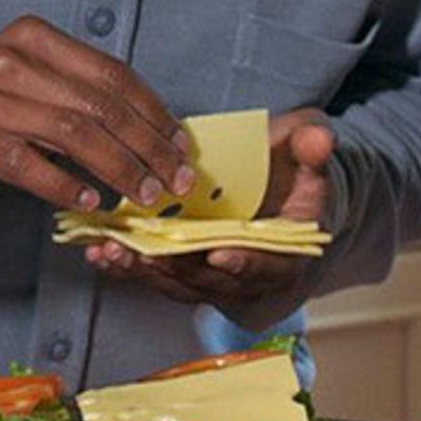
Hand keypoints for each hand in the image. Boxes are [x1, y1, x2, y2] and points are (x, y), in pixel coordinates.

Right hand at [0, 16, 193, 211]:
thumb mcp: (25, 73)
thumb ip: (76, 89)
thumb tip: (148, 128)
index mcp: (34, 38)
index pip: (111, 74)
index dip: (153, 113)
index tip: (180, 147)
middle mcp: (10, 62)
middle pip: (99, 107)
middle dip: (147, 148)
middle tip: (173, 183)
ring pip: (72, 135)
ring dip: (118, 170)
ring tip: (144, 195)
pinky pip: (28, 165)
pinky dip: (65, 184)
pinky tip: (90, 200)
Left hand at [86, 108, 338, 308]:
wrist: (277, 193)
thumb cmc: (292, 175)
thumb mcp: (307, 156)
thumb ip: (312, 150)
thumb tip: (321, 139)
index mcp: (284, 251)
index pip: (266, 263)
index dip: (246, 262)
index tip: (221, 254)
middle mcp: (246, 273)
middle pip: (210, 278)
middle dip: (175, 267)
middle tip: (143, 253)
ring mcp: (211, 276)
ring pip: (175, 281)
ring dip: (141, 269)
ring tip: (110, 251)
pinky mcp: (183, 270)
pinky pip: (153, 273)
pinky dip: (126, 266)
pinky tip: (99, 252)